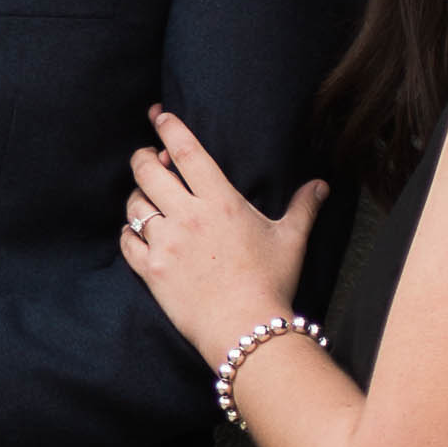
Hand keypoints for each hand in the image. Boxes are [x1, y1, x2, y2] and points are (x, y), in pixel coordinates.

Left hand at [122, 108, 326, 366]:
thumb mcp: (290, 241)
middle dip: (143, 159)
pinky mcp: (151, 270)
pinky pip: (126, 241)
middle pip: (148, 171)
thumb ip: (303, 207)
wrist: (246, 330)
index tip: (159, 116)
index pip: (187, 151)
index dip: (169, 129)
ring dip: (137, 197)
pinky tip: (136, 233)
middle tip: (148, 159)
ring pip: (134, 205)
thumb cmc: (271, 283)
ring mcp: (166, 243)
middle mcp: (188, 216)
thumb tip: (321, 185)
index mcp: (221, 201)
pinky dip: (128, 234)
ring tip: (147, 199)